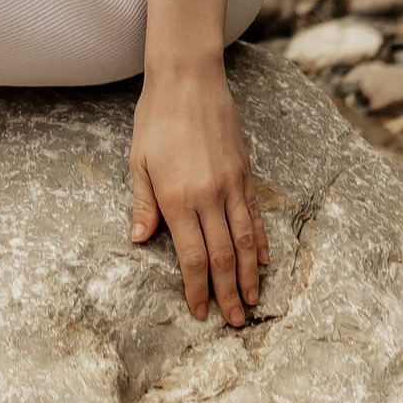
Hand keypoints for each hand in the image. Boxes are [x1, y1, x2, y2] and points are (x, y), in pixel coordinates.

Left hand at [129, 56, 266, 327]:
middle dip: (227, 293)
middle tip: (233, 322)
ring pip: (245, 242)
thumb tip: (141, 240)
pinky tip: (263, 262)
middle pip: (222, 257)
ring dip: (249, 276)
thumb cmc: (156, 119)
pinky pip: (255, 216)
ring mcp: (231, 186)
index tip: (200, 312)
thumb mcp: (138, 161)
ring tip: (252, 303)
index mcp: (177, 198)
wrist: (188, 80)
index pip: (192, 257)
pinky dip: (261, 242)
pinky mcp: (245, 174)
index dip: (197, 289)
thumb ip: (144, 204)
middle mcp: (208, 197)